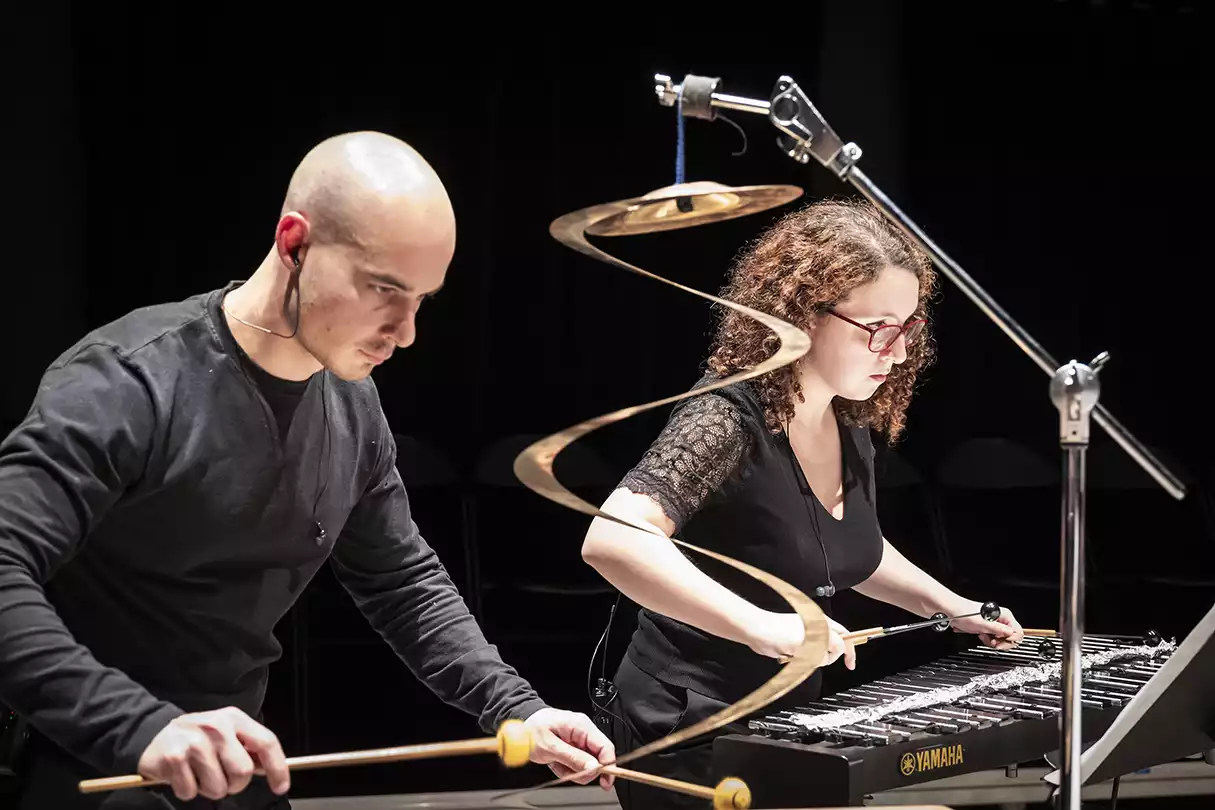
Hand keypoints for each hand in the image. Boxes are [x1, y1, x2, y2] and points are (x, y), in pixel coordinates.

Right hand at [137, 707, 289, 801]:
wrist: (152, 733)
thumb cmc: (197, 737)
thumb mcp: (226, 733)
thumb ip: (248, 748)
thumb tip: (269, 768)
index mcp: (234, 718)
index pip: (266, 742)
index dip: (278, 767)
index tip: (281, 787)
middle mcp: (217, 727)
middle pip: (243, 772)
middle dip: (235, 784)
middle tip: (222, 778)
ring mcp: (195, 742)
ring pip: (218, 788)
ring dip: (210, 789)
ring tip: (199, 774)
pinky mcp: (174, 758)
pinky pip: (191, 792)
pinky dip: (188, 790)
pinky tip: (183, 775)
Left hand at [523, 707, 615, 789]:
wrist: (523, 725)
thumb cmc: (533, 728)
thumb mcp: (550, 746)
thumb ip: (573, 758)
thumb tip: (593, 768)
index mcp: (581, 726)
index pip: (605, 747)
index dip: (609, 766)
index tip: (606, 782)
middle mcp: (584, 731)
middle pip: (597, 759)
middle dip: (581, 770)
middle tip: (565, 770)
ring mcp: (580, 740)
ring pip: (587, 764)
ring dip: (571, 770)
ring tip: (557, 763)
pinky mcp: (575, 746)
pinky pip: (578, 763)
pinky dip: (567, 768)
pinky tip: (556, 762)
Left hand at [752, 613, 854, 669]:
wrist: (758, 633)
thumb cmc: (781, 632)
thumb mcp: (814, 639)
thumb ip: (833, 644)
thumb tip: (838, 652)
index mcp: (823, 623)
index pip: (844, 637)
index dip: (849, 651)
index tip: (850, 664)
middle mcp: (816, 628)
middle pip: (832, 647)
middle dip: (827, 657)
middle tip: (817, 660)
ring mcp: (805, 636)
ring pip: (818, 654)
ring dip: (812, 659)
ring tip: (799, 655)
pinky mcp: (795, 644)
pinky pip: (805, 657)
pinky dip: (801, 661)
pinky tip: (791, 656)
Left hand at [945, 599, 1023, 649]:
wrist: (953, 612)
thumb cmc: (965, 613)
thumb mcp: (984, 624)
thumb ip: (999, 630)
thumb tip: (1011, 635)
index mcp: (1005, 615)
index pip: (1018, 633)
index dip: (1010, 640)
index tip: (999, 642)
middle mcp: (1001, 619)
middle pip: (1010, 637)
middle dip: (1000, 642)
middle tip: (991, 640)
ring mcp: (995, 623)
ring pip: (1001, 639)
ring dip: (992, 641)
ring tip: (983, 636)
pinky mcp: (988, 628)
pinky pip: (993, 638)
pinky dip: (987, 640)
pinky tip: (980, 635)